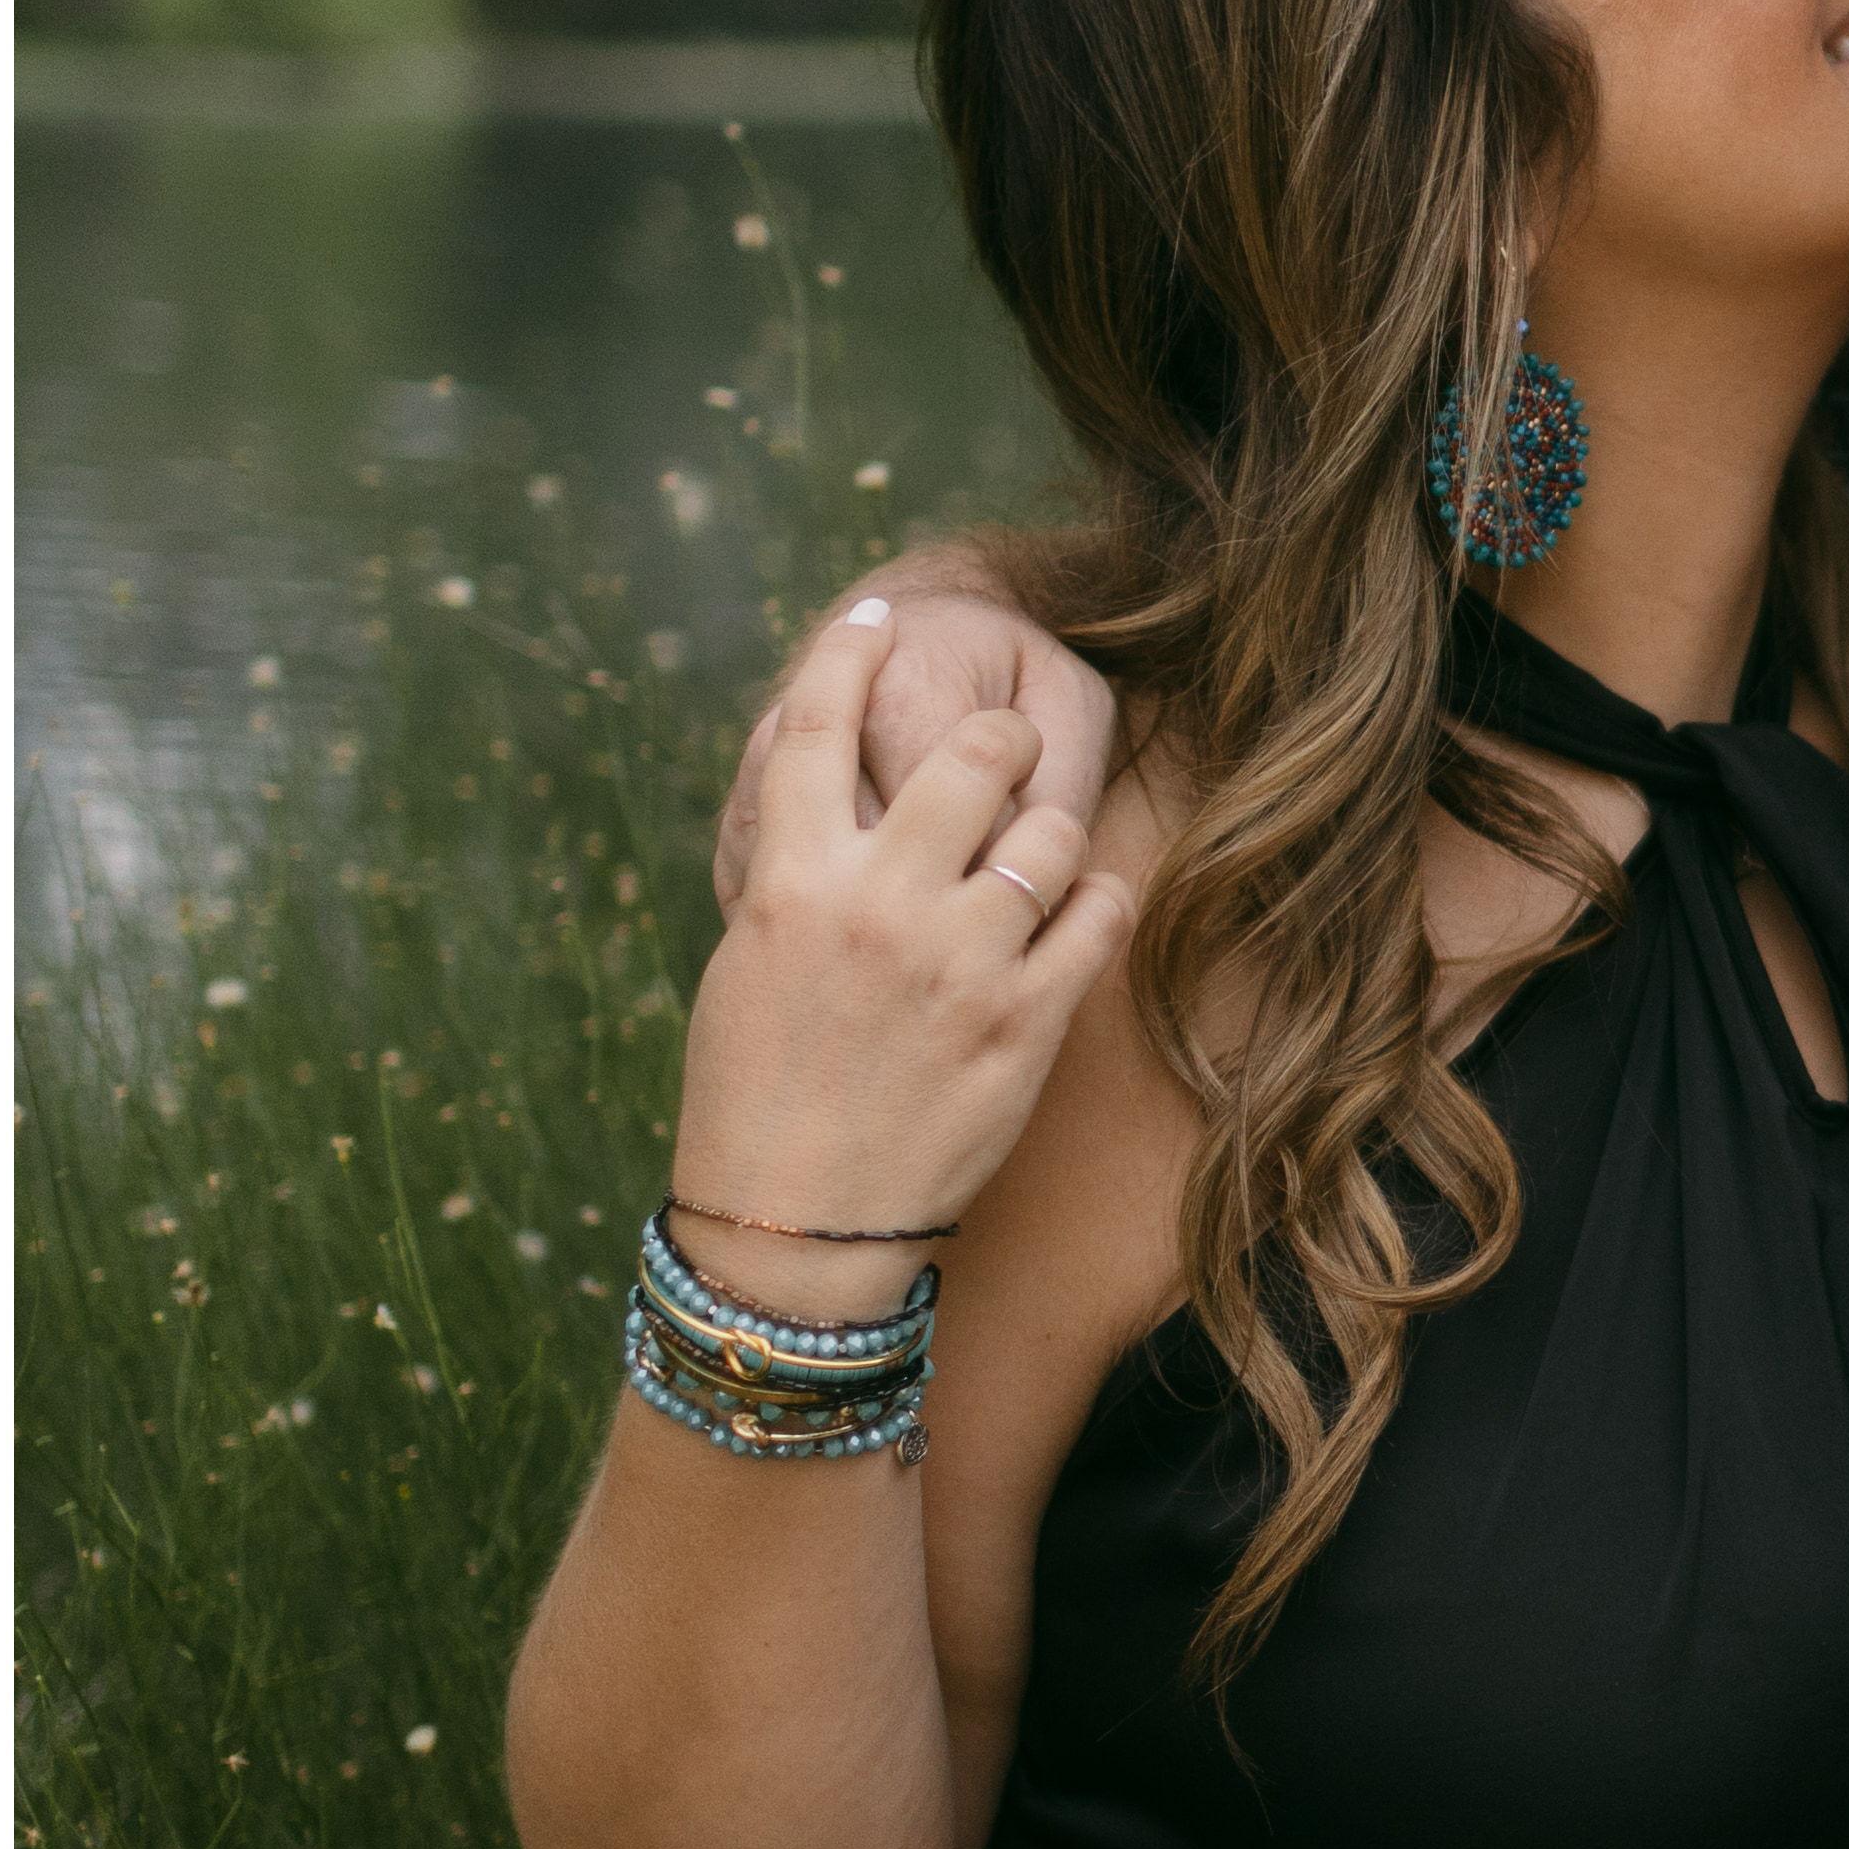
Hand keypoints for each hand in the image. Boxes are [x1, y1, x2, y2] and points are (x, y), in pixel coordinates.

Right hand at [663, 593, 1139, 1296]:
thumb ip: (800, 873)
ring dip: (1050, 827)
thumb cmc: (755, 1096)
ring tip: (1032, 856)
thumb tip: (836, 802)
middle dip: (1000, 733)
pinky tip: (1071, 916)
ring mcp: (962, 960)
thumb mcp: (750, 962)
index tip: (877, 620)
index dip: (849, 654)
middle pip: (972, 749)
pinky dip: (1095, 900)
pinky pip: (1099, 912)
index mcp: (790, 879)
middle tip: (1004, 746)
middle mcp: (880, 903)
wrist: (796, 1229)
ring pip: (1051, 826)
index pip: (817, 726)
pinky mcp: (1028, 1020)